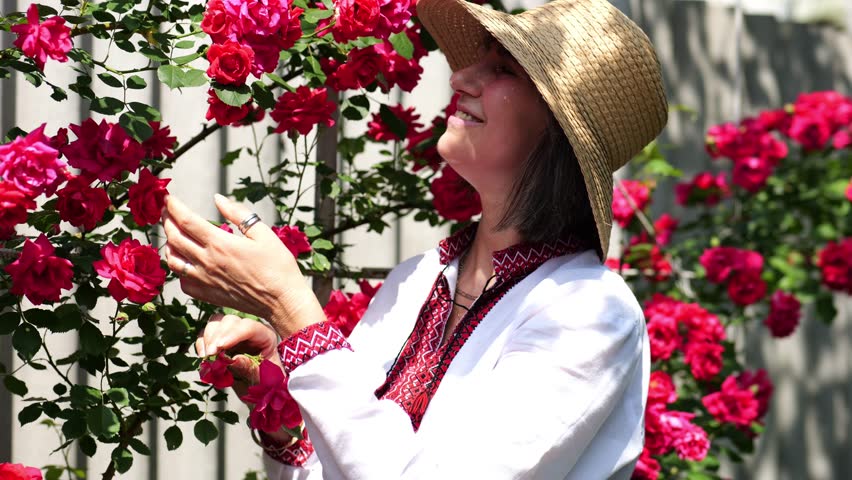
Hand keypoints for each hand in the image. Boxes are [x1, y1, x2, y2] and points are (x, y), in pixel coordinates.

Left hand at [162, 194, 325, 337]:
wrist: (282, 301)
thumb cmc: (278, 266)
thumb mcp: (263, 233)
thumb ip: (239, 214)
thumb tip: (218, 199)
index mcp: (220, 243)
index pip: (185, 220)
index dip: (173, 206)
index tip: (168, 197)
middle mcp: (207, 261)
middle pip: (174, 237)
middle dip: (166, 221)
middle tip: (167, 211)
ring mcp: (204, 280)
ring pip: (172, 260)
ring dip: (168, 244)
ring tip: (172, 235)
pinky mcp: (206, 294)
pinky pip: (182, 280)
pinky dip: (178, 269)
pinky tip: (185, 262)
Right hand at [198, 313, 296, 445]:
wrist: (259, 392)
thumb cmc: (266, 384)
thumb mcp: (263, 378)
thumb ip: (250, 368)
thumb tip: (234, 359)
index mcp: (265, 336)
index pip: (249, 327)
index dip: (233, 334)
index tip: (220, 347)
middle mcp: (248, 331)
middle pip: (230, 321)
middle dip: (218, 336)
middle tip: (211, 354)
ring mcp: (233, 334)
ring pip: (216, 324)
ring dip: (208, 339)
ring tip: (207, 357)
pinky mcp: (219, 342)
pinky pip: (205, 336)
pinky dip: (201, 344)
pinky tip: (203, 357)